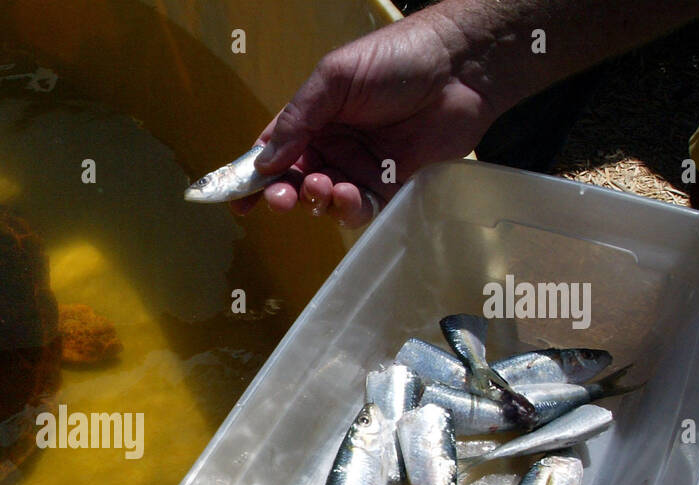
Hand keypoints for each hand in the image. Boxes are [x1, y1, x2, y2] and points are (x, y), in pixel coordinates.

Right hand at [233, 8, 498, 226]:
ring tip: (325, 186)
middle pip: (294, 183)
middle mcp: (332, 146)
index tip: (237, 202)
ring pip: (324, 201)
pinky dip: (348, 210)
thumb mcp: (333, 79)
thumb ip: (297, 120)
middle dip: (283, 195)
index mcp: (312, 118)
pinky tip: (350, 195)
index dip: (251, 179)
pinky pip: (360, 210)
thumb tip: (264, 163)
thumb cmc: (394, 60)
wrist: (460, 67)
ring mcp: (360, 168)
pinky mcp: (390, 186)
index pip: (273, 153)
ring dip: (317, 201)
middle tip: (282, 198)